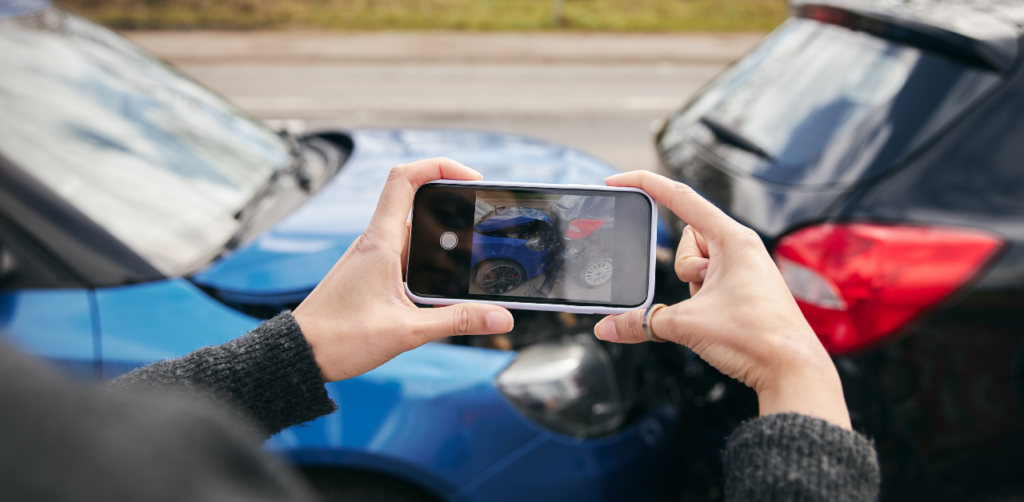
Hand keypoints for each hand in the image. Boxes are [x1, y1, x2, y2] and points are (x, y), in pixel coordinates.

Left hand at [293, 158, 514, 381]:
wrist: (299, 354)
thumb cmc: (339, 340)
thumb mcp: (407, 332)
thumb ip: (457, 322)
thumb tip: (503, 317)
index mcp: (379, 243)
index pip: (405, 179)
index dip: (440, 165)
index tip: (472, 179)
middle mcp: (374, 242)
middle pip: (417, 203)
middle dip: (453, 209)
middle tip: (483, 224)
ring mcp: (371, 257)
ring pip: (414, 233)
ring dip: (442, 241)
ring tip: (472, 260)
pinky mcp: (371, 273)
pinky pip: (405, 254)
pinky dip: (429, 260)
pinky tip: (444, 285)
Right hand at [594, 171, 850, 429]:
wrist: (792, 369)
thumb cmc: (757, 337)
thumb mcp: (686, 325)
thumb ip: (641, 322)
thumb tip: (607, 328)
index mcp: (732, 238)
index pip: (680, 198)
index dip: (645, 184)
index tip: (618, 181)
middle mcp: (740, 247)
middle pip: (686, 239)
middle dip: (683, 269)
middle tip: (701, 293)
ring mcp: (743, 268)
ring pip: (696, 265)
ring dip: (694, 288)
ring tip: (716, 310)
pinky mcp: (744, 288)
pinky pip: (708, 283)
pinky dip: (702, 299)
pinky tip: (718, 319)